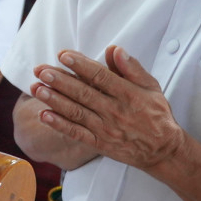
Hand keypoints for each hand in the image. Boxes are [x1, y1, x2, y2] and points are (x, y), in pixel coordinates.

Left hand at [27, 46, 186, 174]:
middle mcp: (115, 111)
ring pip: (76, 112)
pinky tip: (44, 115)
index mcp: (128, 94)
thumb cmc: (156, 114)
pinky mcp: (100, 143)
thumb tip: (114, 49)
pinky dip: (60, 125)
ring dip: (54, 100)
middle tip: (41, 70)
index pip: (100, 76)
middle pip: (83, 93)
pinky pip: (77, 133)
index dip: (80, 65)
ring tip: (37, 88)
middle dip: (60, 81)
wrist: (163, 150)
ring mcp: (106, 128)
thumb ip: (132, 68)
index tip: (63, 55)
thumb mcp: (151, 87)